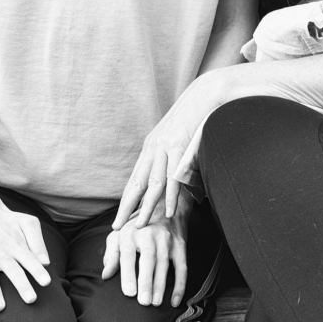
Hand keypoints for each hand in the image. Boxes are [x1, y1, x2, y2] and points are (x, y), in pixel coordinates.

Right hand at [0, 196, 51, 321]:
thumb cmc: (7, 220)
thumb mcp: (27, 222)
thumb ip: (38, 241)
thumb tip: (46, 262)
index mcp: (16, 244)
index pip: (30, 258)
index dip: (38, 270)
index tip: (47, 282)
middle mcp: (0, 254)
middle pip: (13, 271)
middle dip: (21, 285)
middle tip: (31, 299)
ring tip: (0, 308)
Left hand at [102, 191, 191, 306]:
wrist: (163, 205)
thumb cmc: (136, 226)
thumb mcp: (119, 235)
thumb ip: (111, 254)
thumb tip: (105, 275)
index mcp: (130, 233)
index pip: (128, 254)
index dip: (128, 274)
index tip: (129, 292)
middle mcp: (149, 234)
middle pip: (148, 259)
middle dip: (147, 281)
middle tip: (144, 302)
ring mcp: (166, 239)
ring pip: (164, 264)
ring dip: (161, 285)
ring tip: (156, 303)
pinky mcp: (180, 245)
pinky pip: (182, 266)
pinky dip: (180, 284)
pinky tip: (175, 300)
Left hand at [113, 71, 225, 229]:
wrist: (205, 94)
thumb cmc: (194, 116)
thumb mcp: (177, 137)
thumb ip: (173, 157)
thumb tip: (176, 179)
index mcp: (151, 146)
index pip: (135, 178)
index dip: (127, 199)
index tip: (119, 217)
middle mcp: (154, 147)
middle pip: (136, 183)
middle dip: (126, 207)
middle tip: (117, 227)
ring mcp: (166, 147)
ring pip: (153, 183)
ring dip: (146, 207)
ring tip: (140, 226)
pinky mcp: (180, 146)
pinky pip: (173, 177)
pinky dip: (171, 196)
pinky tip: (168, 211)